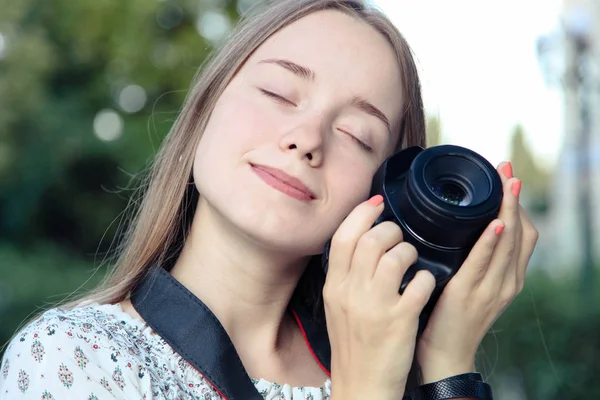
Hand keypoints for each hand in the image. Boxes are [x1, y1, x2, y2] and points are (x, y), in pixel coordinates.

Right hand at [323, 195, 436, 398]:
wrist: (361, 384)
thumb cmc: (353, 344)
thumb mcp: (336, 306)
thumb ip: (345, 274)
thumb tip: (362, 240)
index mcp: (334, 287)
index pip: (342, 237)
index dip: (362, 214)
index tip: (377, 203)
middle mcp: (351, 293)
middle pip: (371, 241)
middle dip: (391, 230)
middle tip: (399, 237)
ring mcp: (375, 306)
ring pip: (396, 257)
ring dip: (409, 252)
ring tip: (413, 260)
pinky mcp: (400, 320)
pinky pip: (420, 283)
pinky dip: (426, 278)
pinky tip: (424, 284)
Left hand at [416, 162, 538, 382]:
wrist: (446, 355)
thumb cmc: (451, 316)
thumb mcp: (471, 284)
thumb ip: (474, 259)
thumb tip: (464, 228)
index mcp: (509, 278)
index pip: (523, 235)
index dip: (518, 206)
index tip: (508, 180)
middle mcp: (507, 282)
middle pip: (520, 233)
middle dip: (514, 199)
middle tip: (507, 170)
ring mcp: (492, 289)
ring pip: (507, 243)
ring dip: (506, 210)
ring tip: (506, 184)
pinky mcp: (470, 295)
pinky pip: (482, 263)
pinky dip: (490, 242)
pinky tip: (493, 224)